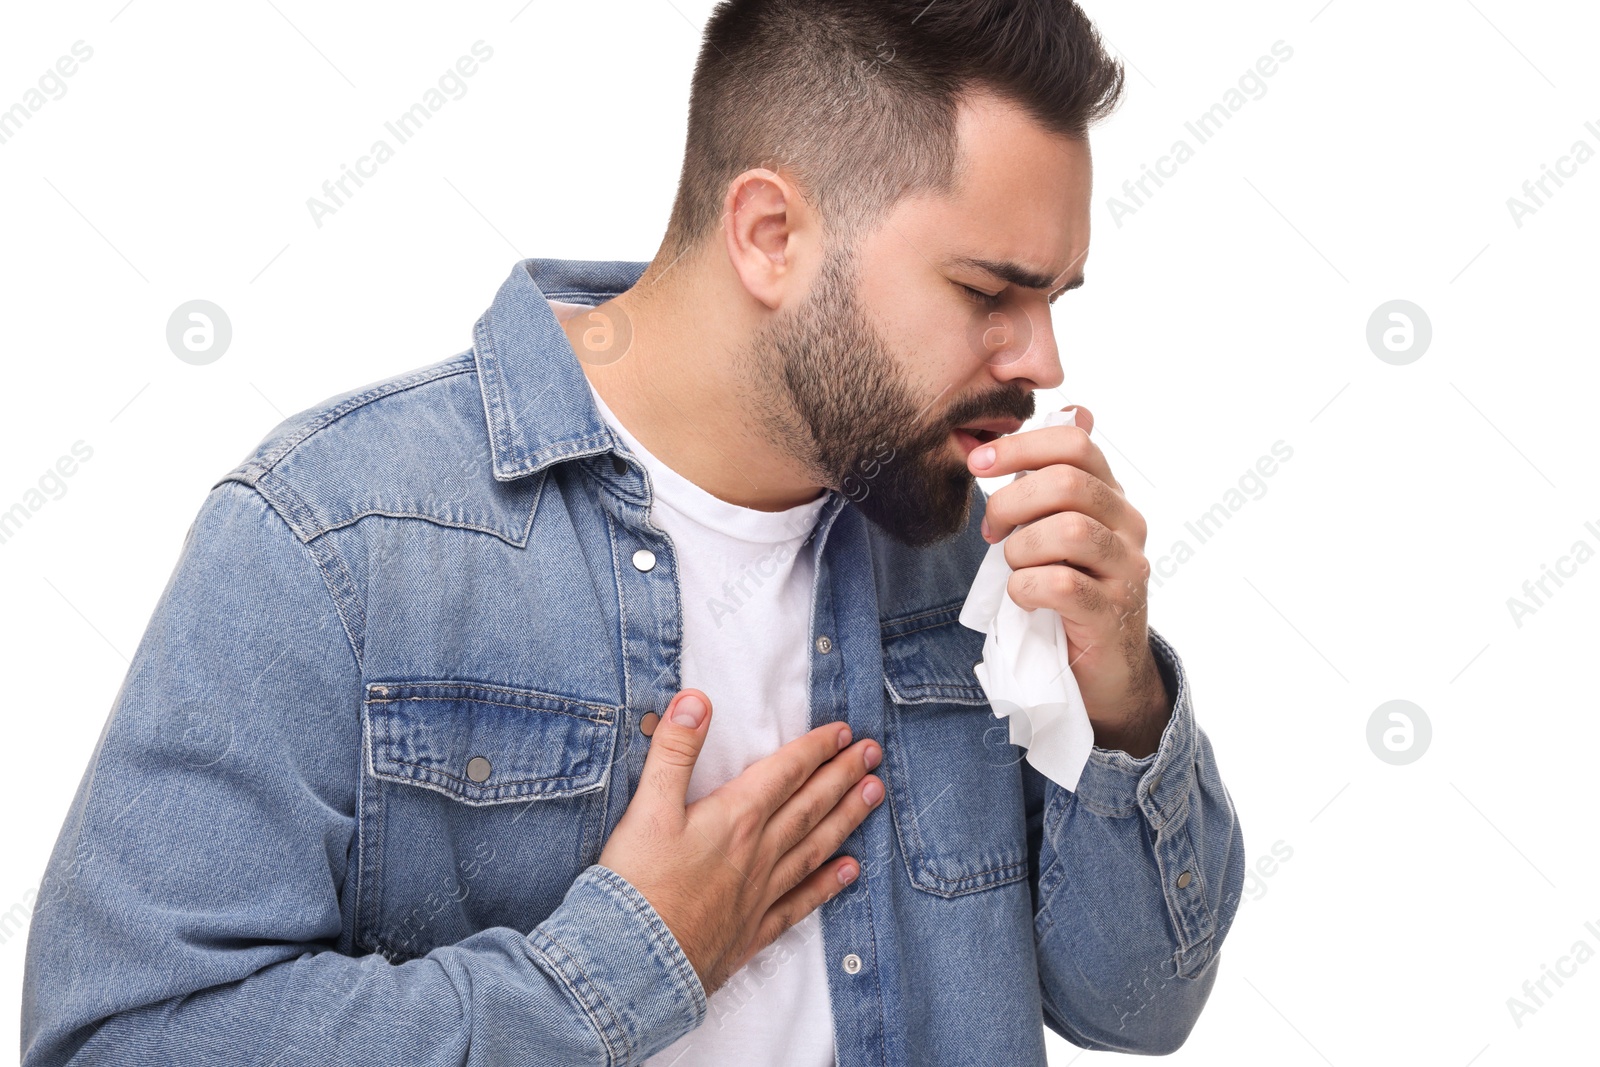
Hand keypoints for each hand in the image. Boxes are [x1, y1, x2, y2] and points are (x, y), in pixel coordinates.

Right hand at [596, 688, 884, 996]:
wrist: (632, 962)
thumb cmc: (636, 884)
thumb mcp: (646, 807)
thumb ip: (673, 750)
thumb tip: (696, 700)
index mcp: (735, 818)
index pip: (785, 773)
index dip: (815, 749)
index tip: (843, 732)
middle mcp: (758, 852)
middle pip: (810, 806)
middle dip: (843, 775)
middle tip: (874, 753)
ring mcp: (760, 893)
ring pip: (815, 847)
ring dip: (847, 818)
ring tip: (875, 795)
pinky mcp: (753, 930)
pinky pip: (801, 903)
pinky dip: (827, 885)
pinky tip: (849, 872)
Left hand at [968, 405, 1170, 756]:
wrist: (1107, 671)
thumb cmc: (1071, 594)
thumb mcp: (1057, 533)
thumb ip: (1050, 485)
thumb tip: (1065, 413)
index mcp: (1111, 497)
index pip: (1075, 443)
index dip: (1020, 445)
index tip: (978, 463)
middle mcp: (1128, 526)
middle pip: (1067, 483)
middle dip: (1010, 502)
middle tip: (990, 531)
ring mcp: (1126, 570)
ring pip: (1068, 530)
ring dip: (1021, 549)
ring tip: (1014, 569)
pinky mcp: (1113, 613)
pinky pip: (1061, 585)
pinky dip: (1026, 588)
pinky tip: (1022, 599)